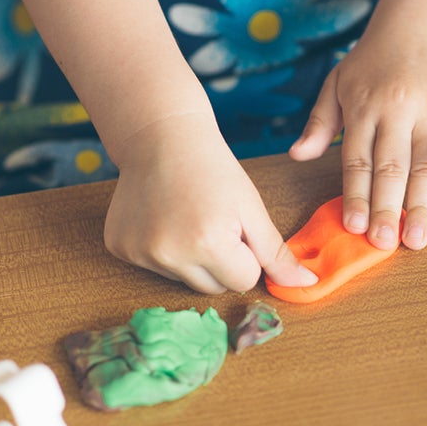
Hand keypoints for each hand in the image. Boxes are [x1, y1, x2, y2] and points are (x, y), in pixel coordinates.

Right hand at [104, 113, 317, 293]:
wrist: (162, 137)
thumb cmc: (214, 169)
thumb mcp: (252, 208)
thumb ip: (276, 252)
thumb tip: (306, 285)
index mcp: (208, 244)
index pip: (244, 282)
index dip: (247, 255)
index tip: (236, 227)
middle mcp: (169, 254)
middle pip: (215, 288)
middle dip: (222, 262)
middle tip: (213, 221)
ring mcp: (139, 252)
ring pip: (185, 281)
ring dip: (193, 258)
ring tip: (187, 217)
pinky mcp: (119, 247)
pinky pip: (157, 268)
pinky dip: (165, 250)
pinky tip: (163, 217)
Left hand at [289, 30, 426, 250]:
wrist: (419, 22)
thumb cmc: (372, 62)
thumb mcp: (337, 84)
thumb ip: (319, 122)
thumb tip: (297, 155)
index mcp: (363, 109)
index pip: (357, 161)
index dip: (356, 196)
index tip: (354, 229)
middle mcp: (394, 109)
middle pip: (390, 167)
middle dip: (386, 208)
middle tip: (383, 244)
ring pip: (424, 160)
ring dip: (421, 200)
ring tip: (418, 237)